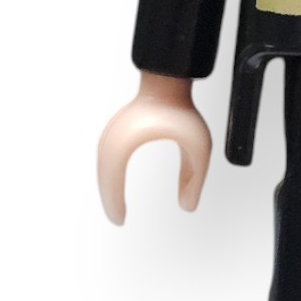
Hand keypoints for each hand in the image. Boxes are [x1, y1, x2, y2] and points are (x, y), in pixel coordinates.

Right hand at [97, 72, 211, 223]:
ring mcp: (111, 131)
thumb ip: (195, 177)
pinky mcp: (114, 129)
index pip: (113, 177)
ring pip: (103, 166)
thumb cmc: (182, 110)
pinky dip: (109, 175)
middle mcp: (112, 135)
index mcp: (127, 138)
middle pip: (104, 174)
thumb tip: (188, 207)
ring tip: (116, 208)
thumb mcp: (198, 147)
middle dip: (109, 199)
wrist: (167, 81)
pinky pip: (106, 157)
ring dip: (107, 187)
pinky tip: (115, 187)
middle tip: (118, 219)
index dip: (114, 201)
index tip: (120, 219)